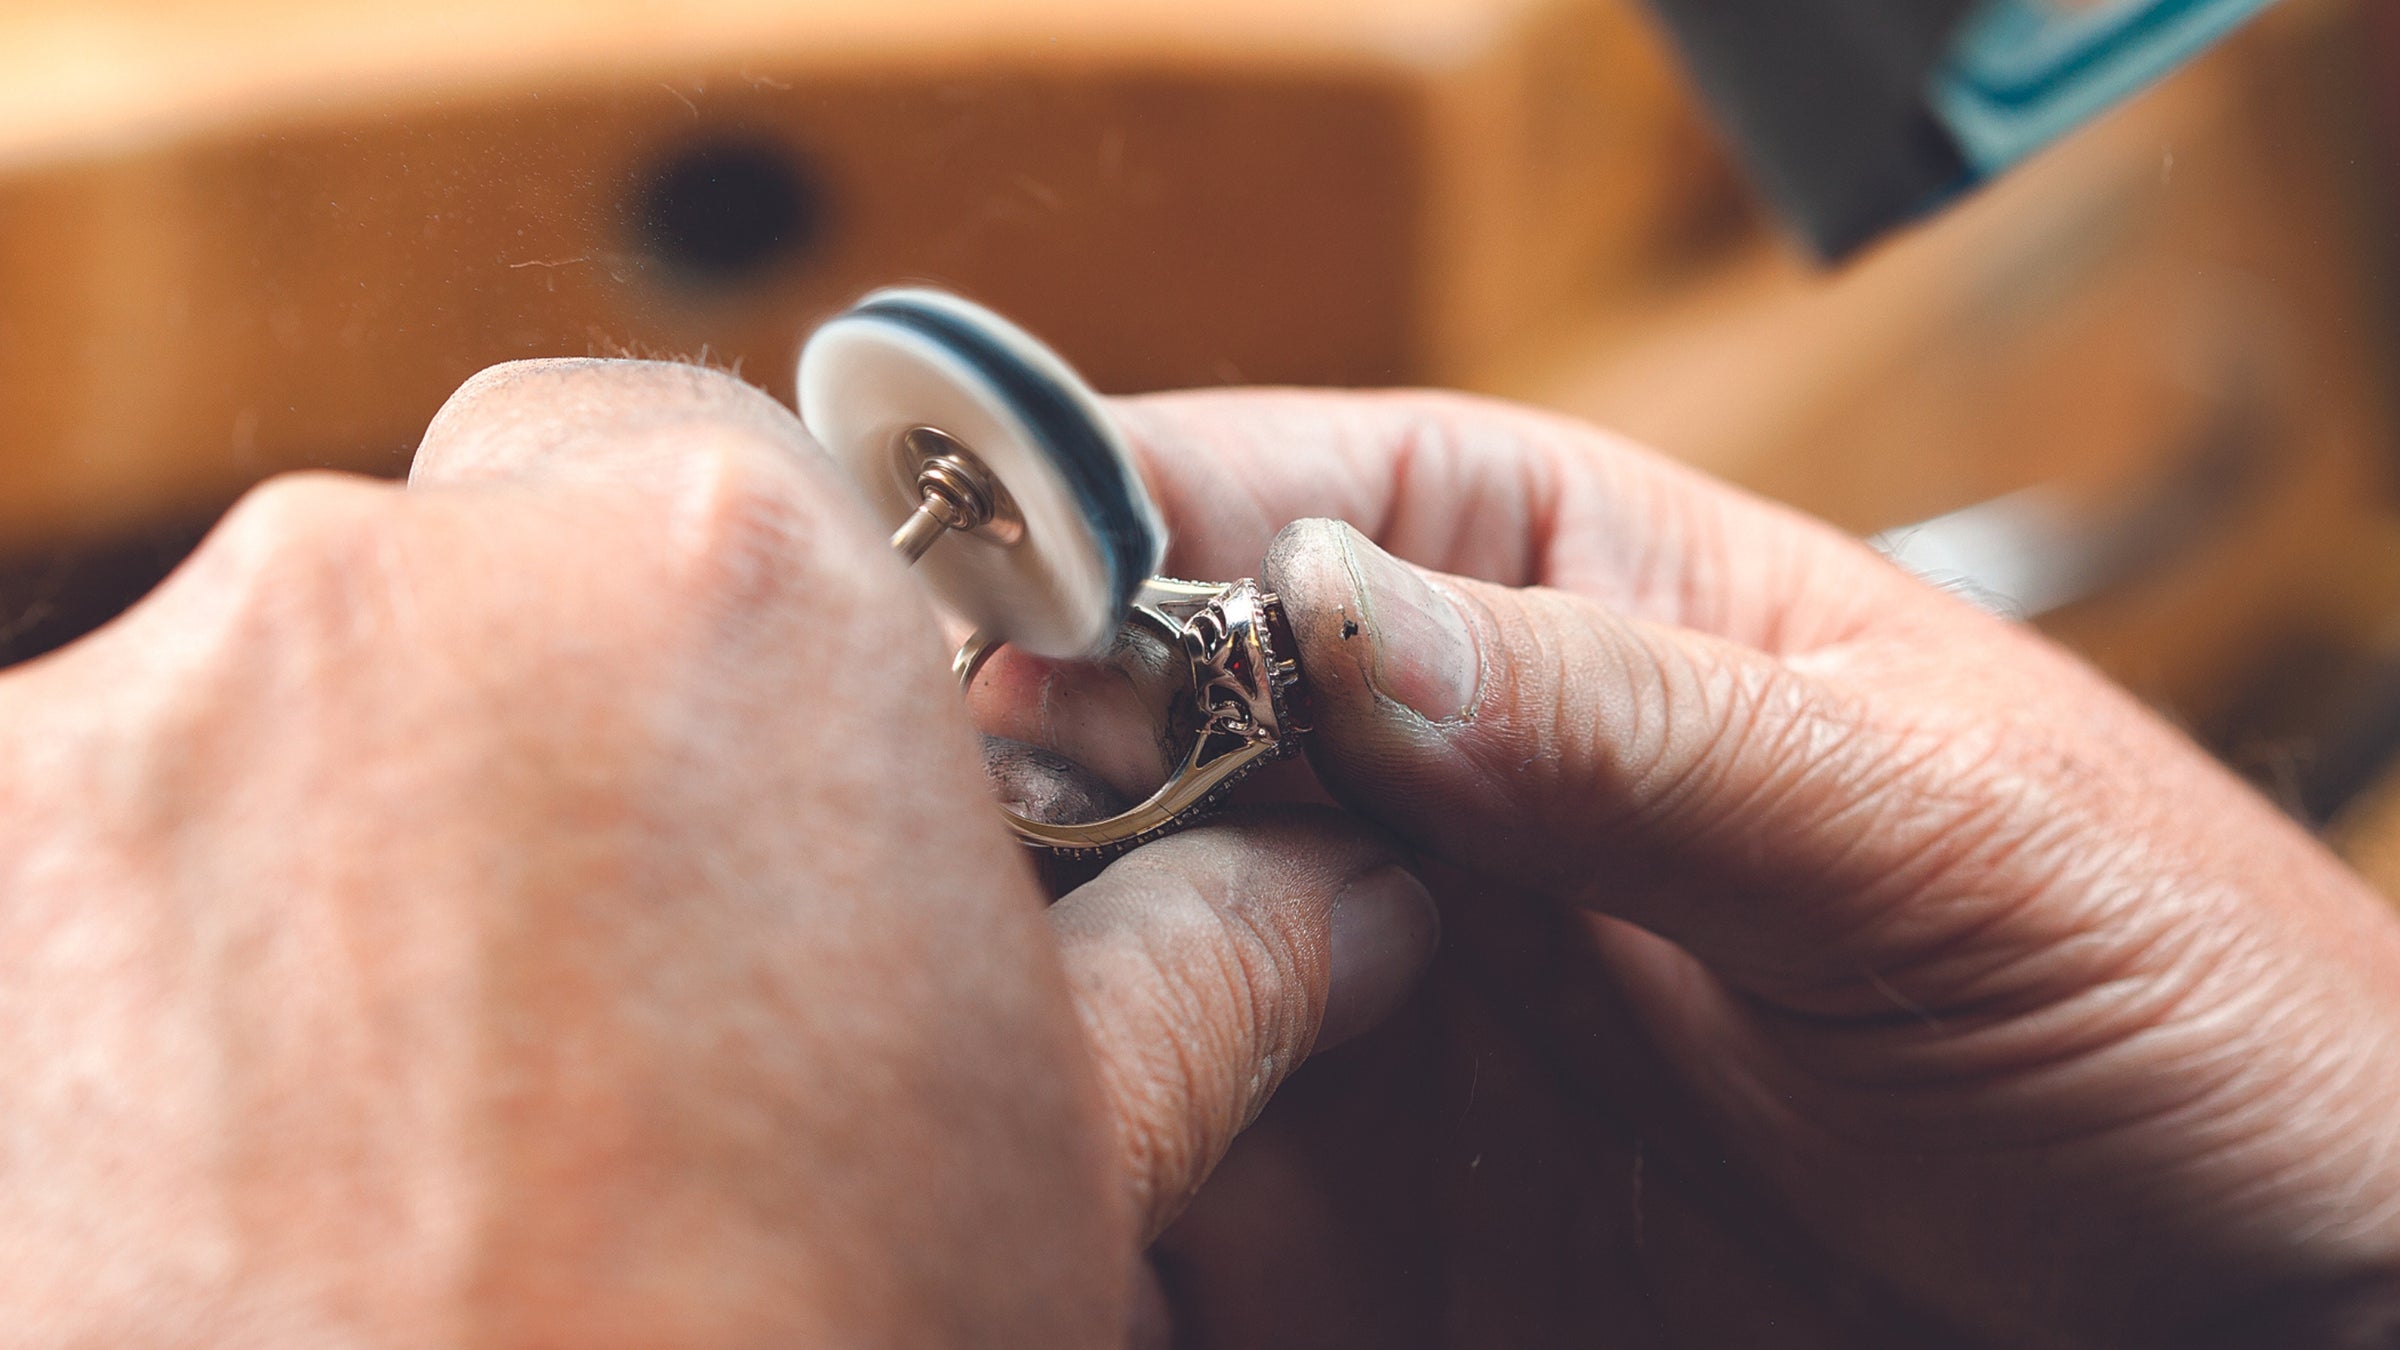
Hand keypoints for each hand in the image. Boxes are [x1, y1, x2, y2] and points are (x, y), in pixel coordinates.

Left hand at [0, 361, 1435, 1344]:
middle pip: (462, 582)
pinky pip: (76, 861)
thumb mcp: (1048, 1182)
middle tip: (608, 988)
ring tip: (410, 1127)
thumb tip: (1336, 896)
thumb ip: (1199, 961)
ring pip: (255, 722)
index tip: (743, 769)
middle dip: (537, 737)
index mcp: (713, 594)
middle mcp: (377, 597)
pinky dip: (148, 978)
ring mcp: (107, 742)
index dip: (730, 625)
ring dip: (327, 869)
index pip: (693, 461)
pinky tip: (237, 1173)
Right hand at [1111, 389, 2399, 1348]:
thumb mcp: (1940, 838)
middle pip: (1117, 724)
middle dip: (1035, 772)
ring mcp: (1376, 993)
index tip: (1018, 624)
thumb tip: (1335, 618)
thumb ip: (1636, 730)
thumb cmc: (2179, 1008)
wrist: (2246, 1317)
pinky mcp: (1368, 1204)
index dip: (1098, 533)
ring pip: (1107, 941)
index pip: (1252, 494)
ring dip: (1049, 972)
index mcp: (1557, 589)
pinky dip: (1103, 1154)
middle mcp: (1425, 779)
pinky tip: (1088, 1159)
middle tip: (1011, 857)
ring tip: (1058, 1025)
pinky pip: (1172, 1157)